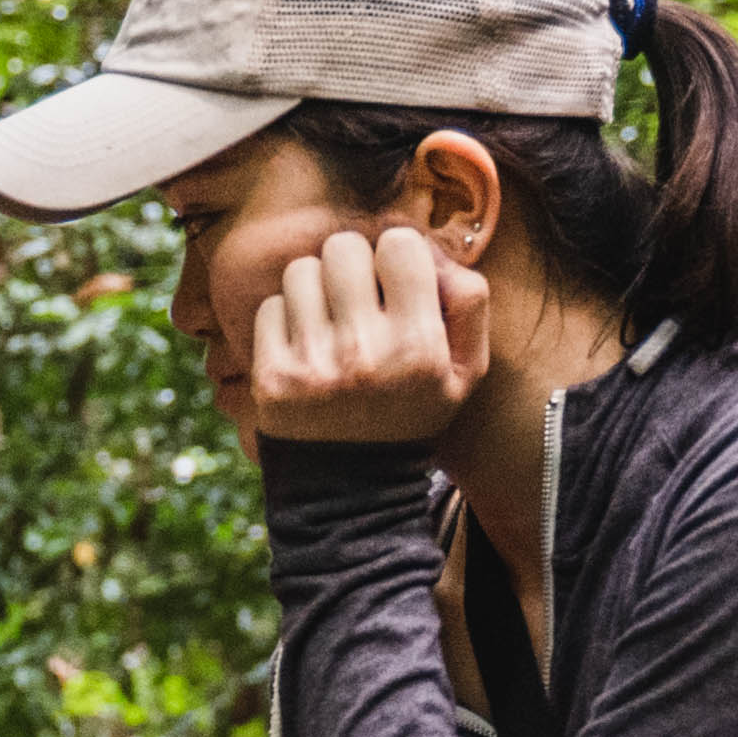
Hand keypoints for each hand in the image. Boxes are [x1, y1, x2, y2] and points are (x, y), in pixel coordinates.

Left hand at [234, 224, 491, 449]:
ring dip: (315, 289)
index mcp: (419, 347)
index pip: (399, 245)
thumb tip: (428, 246)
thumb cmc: (411, 414)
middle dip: (352, 266)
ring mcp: (313, 365)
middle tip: (357, 298)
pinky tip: (304, 348)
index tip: (394, 283)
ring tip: (330, 323)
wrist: (353, 491)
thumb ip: (468, 300)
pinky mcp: (271, 377)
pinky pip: (269, 307)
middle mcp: (365, 353)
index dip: (396, 257)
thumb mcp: (464, 370)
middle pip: (343, 247)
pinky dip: (284, 319)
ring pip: (301, 271)